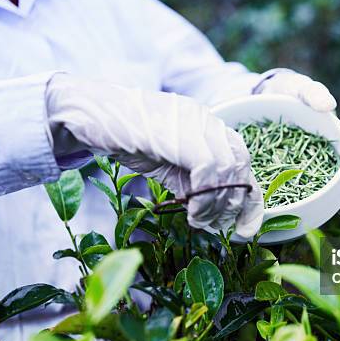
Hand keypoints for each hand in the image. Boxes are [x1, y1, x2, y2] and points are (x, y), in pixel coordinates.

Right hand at [46, 74, 263, 236]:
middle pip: (241, 166)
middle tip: (217, 226)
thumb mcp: (167, 163)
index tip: (248, 227)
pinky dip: (206, 197)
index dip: (251, 198)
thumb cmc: (125, 137)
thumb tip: (214, 212)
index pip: (243, 161)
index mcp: (207, 126)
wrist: (88, 113)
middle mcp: (207, 120)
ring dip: (218, 205)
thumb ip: (192, 181)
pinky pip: (209, 168)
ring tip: (200, 221)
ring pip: (229, 169)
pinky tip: (192, 212)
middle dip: (234, 204)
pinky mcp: (179, 132)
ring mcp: (194, 122)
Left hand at [254, 69, 339, 216]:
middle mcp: (316, 157)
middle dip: (331, 203)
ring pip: (306, 189)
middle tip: (328, 221)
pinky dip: (281, 199)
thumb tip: (330, 105)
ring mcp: (296, 164)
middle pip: (329, 184)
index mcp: (329, 141)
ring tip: (301, 224)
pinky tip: (275, 213)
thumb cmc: (285, 89)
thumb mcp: (298, 87)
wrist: (258, 93)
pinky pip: (281, 185)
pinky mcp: (275, 166)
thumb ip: (313, 92)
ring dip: (307, 206)